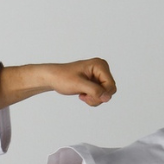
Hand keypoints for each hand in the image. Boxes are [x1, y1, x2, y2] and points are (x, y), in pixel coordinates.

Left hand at [0, 58, 116, 108]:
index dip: (101, 94)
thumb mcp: (78, 85)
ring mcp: (99, 75)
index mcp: (100, 65)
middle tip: (84, 96)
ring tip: (82, 95)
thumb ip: (94, 90)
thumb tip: (107, 97)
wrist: (53, 77)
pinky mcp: (96, 81)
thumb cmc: (62, 77)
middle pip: (110, 90)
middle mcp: (102, 68)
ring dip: (94, 98)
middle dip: (97, 97)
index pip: (110, 85)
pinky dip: (92, 98)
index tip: (87, 96)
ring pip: (106, 94)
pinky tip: (82, 95)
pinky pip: (100, 94)